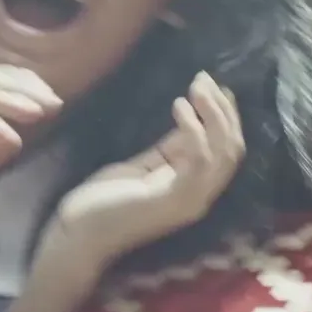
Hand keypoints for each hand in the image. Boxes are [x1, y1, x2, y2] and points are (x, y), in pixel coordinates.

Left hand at [37, 72, 243, 268]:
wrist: (79, 233)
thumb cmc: (106, 200)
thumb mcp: (143, 166)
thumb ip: (169, 150)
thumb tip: (190, 120)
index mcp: (194, 187)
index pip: (227, 150)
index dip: (227, 116)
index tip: (217, 86)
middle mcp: (201, 196)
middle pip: (233, 148)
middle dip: (224, 109)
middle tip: (205, 78)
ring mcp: (192, 200)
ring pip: (224, 152)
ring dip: (215, 113)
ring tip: (197, 86)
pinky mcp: (175, 199)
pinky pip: (199, 160)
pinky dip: (195, 130)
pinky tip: (179, 106)